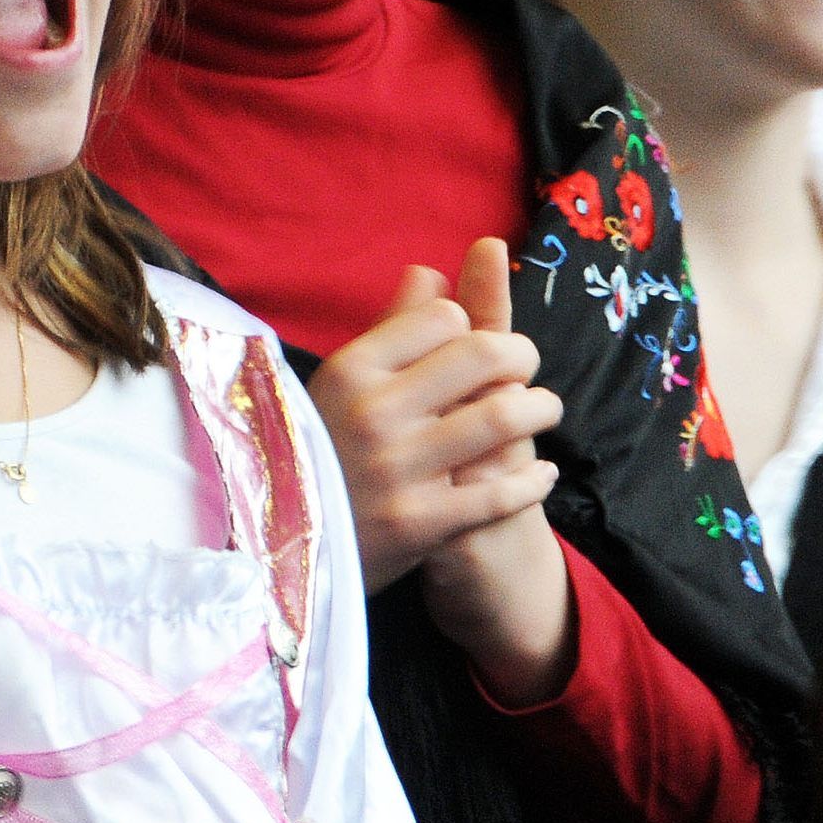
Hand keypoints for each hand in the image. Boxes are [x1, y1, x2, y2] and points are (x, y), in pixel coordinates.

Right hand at [311, 237, 561, 594]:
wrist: (279, 552)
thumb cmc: (315, 454)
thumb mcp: (337, 385)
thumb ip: (389, 328)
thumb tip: (431, 270)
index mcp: (351, 370)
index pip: (443, 316)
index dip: (469, 326)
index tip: (476, 346)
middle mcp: (375, 412)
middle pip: (483, 354)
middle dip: (521, 355)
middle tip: (526, 368)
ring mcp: (399, 469)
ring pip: (503, 417)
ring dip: (541, 409)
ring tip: (544, 410)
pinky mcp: (421, 524)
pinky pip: (501, 493)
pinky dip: (534, 480)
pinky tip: (542, 474)